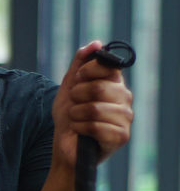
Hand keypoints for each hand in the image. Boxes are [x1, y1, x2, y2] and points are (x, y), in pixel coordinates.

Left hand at [51, 40, 133, 169]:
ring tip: (76, 119)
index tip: (77, 81)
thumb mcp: (69, 86)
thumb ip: (80, 63)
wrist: (64, 147)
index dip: (87, 72)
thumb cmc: (69, 118)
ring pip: (95, 108)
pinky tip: (80, 132)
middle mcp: (125, 98)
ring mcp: (126, 118)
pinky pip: (95, 127)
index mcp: (115, 83)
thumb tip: (96, 43)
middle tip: (74, 105)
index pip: (109, 66)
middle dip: (77, 96)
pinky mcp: (121, 137)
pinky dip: (80, 129)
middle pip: (100, 87)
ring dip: (76, 114)